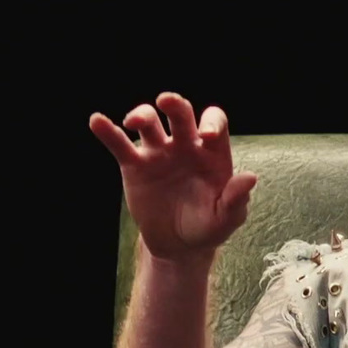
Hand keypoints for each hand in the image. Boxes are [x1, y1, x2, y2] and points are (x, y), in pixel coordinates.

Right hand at [89, 92, 257, 261]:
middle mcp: (185, 144)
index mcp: (211, 152)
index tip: (206, 135)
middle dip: (175, 104)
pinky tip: (96, 121)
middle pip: (180, 114)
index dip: (212, 122)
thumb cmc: (207, 227)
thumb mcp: (225, 219)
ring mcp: (159, 152)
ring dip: (142, 114)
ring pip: (149, 122)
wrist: (177, 245)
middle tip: (167, 102)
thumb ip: (236, 199)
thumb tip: (250, 177)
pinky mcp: (135, 165)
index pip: (214, 122)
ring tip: (133, 122)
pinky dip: (107, 131)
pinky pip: (120, 144)